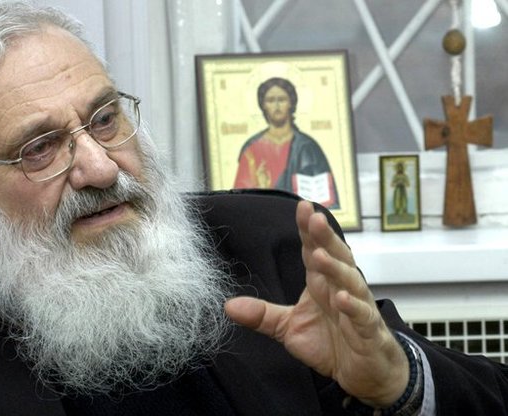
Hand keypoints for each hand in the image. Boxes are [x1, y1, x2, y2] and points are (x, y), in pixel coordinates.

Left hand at [224, 200, 408, 406]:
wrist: (364, 374)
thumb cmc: (332, 344)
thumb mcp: (289, 328)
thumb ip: (262, 315)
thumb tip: (229, 306)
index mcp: (321, 283)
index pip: (315, 250)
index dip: (309, 230)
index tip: (302, 207)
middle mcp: (340, 289)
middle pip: (335, 257)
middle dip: (325, 237)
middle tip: (314, 218)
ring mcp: (357, 308)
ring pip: (350, 281)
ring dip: (336, 267)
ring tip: (321, 255)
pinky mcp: (368, 331)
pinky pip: (362, 316)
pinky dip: (353, 306)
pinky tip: (342, 298)